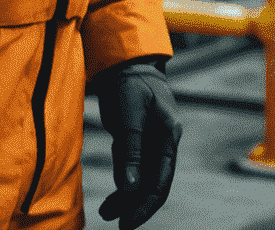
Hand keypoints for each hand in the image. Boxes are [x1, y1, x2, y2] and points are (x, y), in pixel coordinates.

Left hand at [94, 61, 180, 229]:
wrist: (125, 61)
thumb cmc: (130, 81)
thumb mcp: (130, 111)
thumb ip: (131, 147)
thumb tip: (130, 187)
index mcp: (168, 134)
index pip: (162, 177)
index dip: (147, 203)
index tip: (130, 221)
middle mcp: (163, 142)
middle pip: (154, 182)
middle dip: (138, 206)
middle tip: (121, 226)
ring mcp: (150, 142)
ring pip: (141, 179)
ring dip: (126, 198)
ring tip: (106, 214)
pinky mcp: (136, 142)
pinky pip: (132, 170)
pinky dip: (122, 185)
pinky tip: (110, 202)